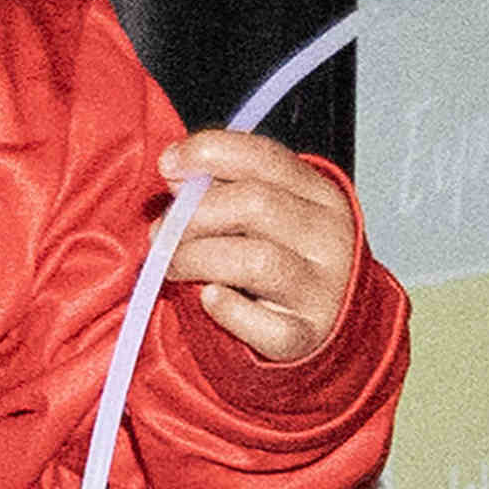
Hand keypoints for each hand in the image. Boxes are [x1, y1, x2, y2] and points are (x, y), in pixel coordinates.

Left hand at [156, 129, 367, 361]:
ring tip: (172, 266)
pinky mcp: (306, 335)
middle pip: (255, 204)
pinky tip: (209, 298)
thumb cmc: (282, 260)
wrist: (328, 325)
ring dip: (195, 259)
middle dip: (192, 215)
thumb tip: (178, 176)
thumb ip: (223, 189)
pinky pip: (263, 324)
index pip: (265, 158)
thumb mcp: (265, 215)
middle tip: (160, 232)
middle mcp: (329, 238)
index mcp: (319, 196)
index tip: (167, 164)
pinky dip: (227, 310)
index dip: (208, 153)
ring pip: (255, 260)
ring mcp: (322, 289)